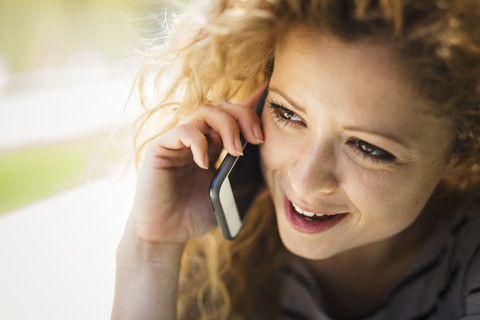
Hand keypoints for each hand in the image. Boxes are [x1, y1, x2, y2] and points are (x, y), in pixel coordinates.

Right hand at [126, 85, 266, 244]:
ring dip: (227, 127)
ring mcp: (179, 140)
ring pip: (205, 112)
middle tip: (258, 138)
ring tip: (236, 152)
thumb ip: (249, 186)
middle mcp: (196, 137)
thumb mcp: (229, 199)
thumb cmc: (194, 216)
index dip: (251, 103)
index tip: (270, 94)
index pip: (232, 116)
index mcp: (213, 145)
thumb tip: (275, 180)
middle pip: (222, 107)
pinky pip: (184, 131)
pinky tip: (205, 163)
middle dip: (244, 116)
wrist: (166, 234)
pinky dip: (199, 143)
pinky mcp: (161, 147)